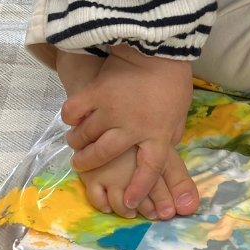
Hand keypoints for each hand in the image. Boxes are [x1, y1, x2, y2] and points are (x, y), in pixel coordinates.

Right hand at [60, 45, 197, 212]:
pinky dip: (70, 118)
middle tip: (80, 164)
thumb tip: (160, 152)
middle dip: (88, 164)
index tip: (127, 203)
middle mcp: (132, 128)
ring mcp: (111, 111)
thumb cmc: (173, 80)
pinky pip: (74, 112)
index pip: (148, 171)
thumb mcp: (179, 114)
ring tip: (75, 142)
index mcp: (158, 135)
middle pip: (104, 156)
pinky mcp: (96, 93)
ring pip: (85, 136)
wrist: (159, 46)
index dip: (138, 190)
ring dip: (77, 142)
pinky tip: (71, 118)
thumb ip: (167, 135)